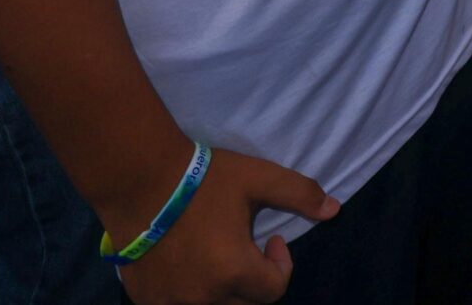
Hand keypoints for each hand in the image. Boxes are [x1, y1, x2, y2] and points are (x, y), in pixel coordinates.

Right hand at [114, 148, 337, 304]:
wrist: (137, 179)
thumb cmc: (202, 179)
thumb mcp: (257, 178)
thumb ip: (299, 194)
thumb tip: (335, 210)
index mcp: (234, 272)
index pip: (275, 290)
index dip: (282, 265)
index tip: (272, 241)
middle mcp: (203, 298)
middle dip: (254, 283)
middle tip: (245, 251)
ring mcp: (171, 303)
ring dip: (224, 292)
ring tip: (219, 260)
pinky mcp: (146, 300)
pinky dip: (192, 295)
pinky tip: (188, 266)